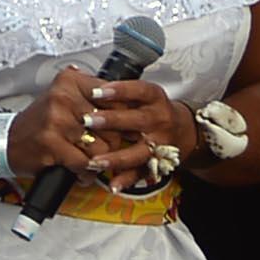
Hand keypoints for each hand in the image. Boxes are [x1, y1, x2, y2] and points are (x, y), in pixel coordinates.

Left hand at [82, 72, 195, 188]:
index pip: (139, 91)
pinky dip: (127, 180)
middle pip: (138, 120)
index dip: (119, 91)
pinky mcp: (158, 163)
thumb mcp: (139, 94)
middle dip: (112, 121)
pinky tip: (112, 185)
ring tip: (94, 161)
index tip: (96, 91)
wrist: (183, 130)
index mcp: (154, 99)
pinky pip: (142, 173)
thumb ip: (114, 91)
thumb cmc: (149, 109)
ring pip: (139, 151)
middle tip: (87, 121)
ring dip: (116, 157)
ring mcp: (160, 143)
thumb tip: (76, 75)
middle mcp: (160, 120)